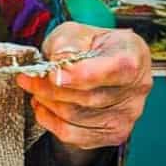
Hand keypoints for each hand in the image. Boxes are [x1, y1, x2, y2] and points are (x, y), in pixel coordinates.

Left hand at [17, 21, 151, 154]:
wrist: (104, 63)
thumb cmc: (92, 46)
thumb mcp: (76, 31)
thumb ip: (66, 44)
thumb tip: (57, 64)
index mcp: (132, 55)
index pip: (111, 70)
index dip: (79, 74)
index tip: (52, 72)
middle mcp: (136, 89)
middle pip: (87, 97)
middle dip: (49, 87)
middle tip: (28, 77)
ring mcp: (127, 115)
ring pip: (76, 116)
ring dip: (47, 102)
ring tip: (36, 88)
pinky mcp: (113, 134)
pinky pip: (73, 134)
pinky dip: (50, 120)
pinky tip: (44, 105)